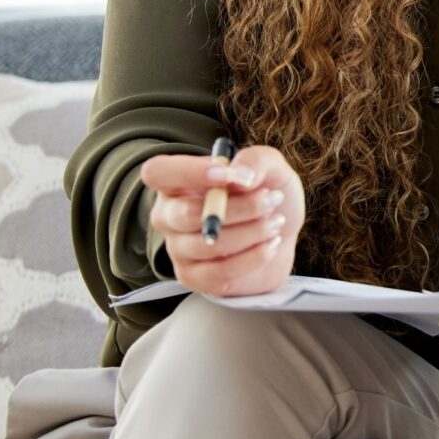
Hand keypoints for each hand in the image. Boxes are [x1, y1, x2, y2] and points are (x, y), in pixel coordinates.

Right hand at [142, 145, 304, 297]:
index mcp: (177, 181)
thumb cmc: (267, 191)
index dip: (189, 173)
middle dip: (240, 207)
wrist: (281, 231)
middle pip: (186, 213)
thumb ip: (256, 161)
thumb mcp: (271, 166)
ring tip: (275, 222)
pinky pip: (218, 274)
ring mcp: (177, 248)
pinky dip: (254, 258)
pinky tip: (271, 244)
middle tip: (273, 199)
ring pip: (210, 244)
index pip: (157, 172)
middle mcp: (168, 215)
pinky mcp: (193, 277)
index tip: (228, 174)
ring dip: (254, 231)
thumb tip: (239, 175)